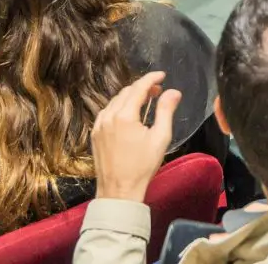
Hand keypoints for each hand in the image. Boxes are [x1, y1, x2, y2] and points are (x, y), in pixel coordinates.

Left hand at [91, 73, 179, 203]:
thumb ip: (166, 111)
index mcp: (124, 116)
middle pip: (126, 92)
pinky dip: (119, 107)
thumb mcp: (160, 138)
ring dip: (130, 96)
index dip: (152, 78)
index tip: (162, 75)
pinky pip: (107, 112)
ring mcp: (99, 125)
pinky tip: (128, 114)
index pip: (139, 87)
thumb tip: (173, 92)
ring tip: (145, 102)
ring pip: (115, 101)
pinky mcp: (95, 134)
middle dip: (142, 87)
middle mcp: (108, 117)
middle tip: (158, 91)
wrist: (119, 191)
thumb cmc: (142, 167)